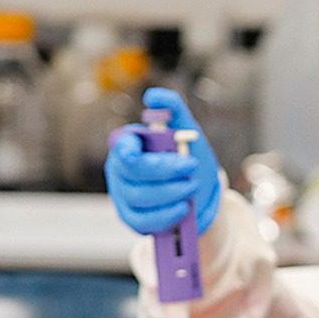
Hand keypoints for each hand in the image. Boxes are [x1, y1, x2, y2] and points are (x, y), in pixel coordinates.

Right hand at [104, 87, 221, 235]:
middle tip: (192, 167)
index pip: (122, 147)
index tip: (150, 148)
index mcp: (128, 145)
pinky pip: (144, 220)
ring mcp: (123, 195)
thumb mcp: (186, 132)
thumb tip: (155, 96)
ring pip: (140, 197)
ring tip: (192, 187)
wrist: (199, 192)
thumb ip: (173, 110)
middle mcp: (120, 169)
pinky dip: (167, 215)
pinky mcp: (131, 218)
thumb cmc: (187, 158)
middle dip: (166, 170)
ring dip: (172, 192)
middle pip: (134, 172)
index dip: (131, 149)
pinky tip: (183, 208)